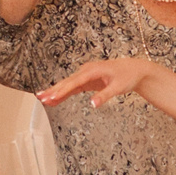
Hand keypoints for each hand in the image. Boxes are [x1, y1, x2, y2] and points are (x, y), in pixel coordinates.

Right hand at [39, 56, 156, 108]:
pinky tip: (55, 99)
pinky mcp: (87, 81)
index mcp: (92, 70)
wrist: (135, 70)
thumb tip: (92, 104)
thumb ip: (104, 96)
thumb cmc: (128, 76)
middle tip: (40, 98)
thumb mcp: (119, 87)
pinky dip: (64, 93)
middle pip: (67, 82)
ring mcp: (86, 75)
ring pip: (68, 84)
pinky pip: (73, 88)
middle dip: (53, 90)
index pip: (74, 82)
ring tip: (42, 99)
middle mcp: (87, 71)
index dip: (62, 90)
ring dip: (56, 92)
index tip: (52, 96)